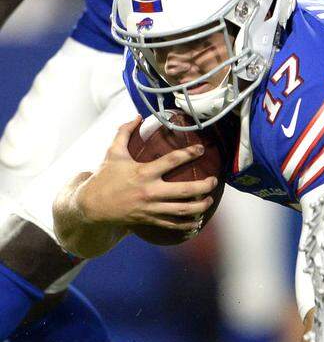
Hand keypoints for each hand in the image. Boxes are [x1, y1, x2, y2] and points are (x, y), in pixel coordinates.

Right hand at [77, 118, 216, 233]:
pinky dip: (187, 224)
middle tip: (214, 181)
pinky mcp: (149, 220)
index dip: (190, 153)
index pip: (172, 160)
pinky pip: (173, 224)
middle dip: (203, 186)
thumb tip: (138, 116)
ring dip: (200, 206)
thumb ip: (124, 133)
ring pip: (182, 210)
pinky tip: (198, 221)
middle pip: (184, 190)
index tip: (202, 149)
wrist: (91, 207)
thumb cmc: (104, 178)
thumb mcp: (112, 153)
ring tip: (209, 200)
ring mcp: (151, 208)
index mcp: (143, 172)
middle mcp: (149, 191)